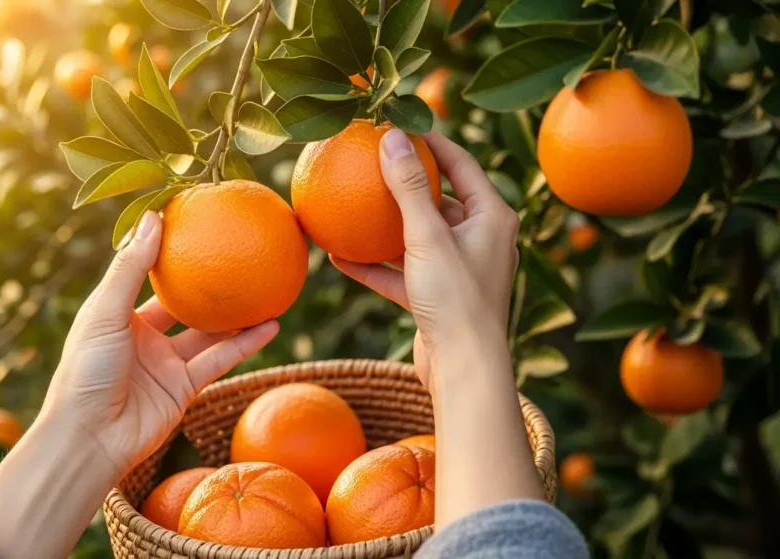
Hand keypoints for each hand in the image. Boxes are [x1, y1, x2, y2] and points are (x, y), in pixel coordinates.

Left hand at [42, 211, 278, 476]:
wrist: (90, 440)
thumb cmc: (85, 372)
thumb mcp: (104, 312)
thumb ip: (131, 267)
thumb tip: (154, 216)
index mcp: (118, 315)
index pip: (146, 276)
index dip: (168, 251)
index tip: (195, 223)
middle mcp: (143, 337)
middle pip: (182, 303)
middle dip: (208, 282)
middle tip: (238, 252)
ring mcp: (165, 363)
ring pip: (209, 332)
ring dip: (237, 312)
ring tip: (267, 286)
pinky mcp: (184, 388)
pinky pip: (221, 359)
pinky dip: (246, 343)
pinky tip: (272, 324)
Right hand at [332, 128, 542, 523]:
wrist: (464, 369)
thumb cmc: (455, 298)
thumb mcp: (427, 235)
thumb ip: (407, 186)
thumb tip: (390, 135)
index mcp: (491, 217)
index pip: (461, 164)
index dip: (430, 142)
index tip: (397, 125)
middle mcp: (479, 239)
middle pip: (438, 200)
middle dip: (402, 184)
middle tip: (369, 161)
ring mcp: (457, 269)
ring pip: (415, 237)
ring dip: (383, 226)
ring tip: (349, 208)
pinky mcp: (436, 297)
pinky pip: (402, 272)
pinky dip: (375, 265)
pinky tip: (338, 257)